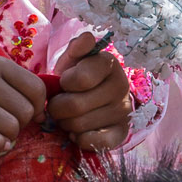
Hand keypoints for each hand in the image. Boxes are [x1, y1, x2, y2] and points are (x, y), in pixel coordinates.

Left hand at [48, 32, 133, 150]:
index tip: (65, 83)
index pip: (79, 79)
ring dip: (65, 123)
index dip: (64, 84)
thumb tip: (86, 38)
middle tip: (59, 104)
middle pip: (74, 106)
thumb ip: (76, 48)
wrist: (93, 98)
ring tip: (69, 115)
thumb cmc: (77, 76)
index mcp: (109, 63)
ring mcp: (123, 110)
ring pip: (79, 125)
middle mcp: (121, 86)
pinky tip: (78, 131)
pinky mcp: (122, 132)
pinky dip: (79, 139)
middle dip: (58, 107)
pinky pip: (94, 142)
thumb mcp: (73, 60)